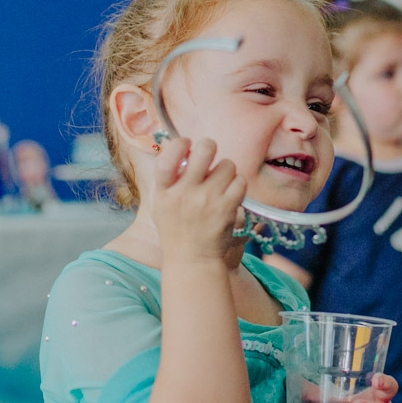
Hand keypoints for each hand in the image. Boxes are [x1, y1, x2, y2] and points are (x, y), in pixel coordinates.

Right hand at [152, 137, 246, 262]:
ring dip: (225, 170)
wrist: (193, 259)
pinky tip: (229, 194)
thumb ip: (167, 177)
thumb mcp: (161, 203)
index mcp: (165, 191)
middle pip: (204, 150)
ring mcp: (208, 200)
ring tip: (219, 183)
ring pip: (227, 164)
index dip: (179, 144)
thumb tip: (178, 146)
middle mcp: (186, 194)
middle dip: (209, 146)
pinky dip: (237, 184)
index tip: (186, 143)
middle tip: (209, 154)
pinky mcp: (228, 208)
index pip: (168, 158)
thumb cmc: (176, 228)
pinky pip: (240, 181)